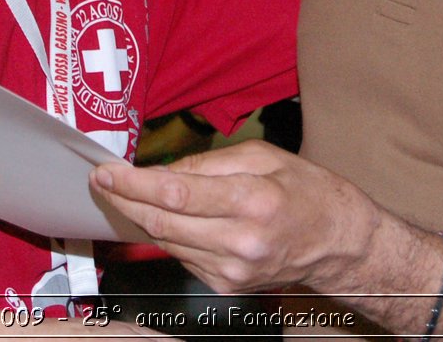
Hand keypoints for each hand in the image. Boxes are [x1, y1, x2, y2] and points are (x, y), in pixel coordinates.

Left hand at [90, 140, 381, 295]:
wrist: (339, 243)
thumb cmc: (306, 191)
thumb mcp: (262, 157)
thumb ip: (207, 162)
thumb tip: (160, 170)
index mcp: (252, 201)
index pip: (176, 194)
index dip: (132, 183)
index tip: (105, 172)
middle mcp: (240, 241)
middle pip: (162, 223)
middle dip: (125, 200)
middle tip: (103, 181)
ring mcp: (233, 270)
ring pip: (166, 242)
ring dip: (143, 217)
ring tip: (130, 194)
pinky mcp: (227, 285)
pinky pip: (182, 256)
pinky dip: (169, 235)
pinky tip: (168, 218)